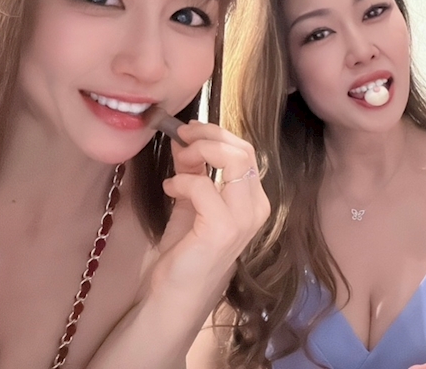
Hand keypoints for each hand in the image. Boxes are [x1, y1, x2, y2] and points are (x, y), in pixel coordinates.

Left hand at [152, 121, 269, 298]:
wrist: (176, 293)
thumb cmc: (186, 250)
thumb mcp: (190, 201)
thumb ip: (192, 171)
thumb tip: (183, 139)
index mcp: (252, 199)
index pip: (245, 151)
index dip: (215, 135)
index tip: (186, 133)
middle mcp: (255, 207)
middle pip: (243, 150)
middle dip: (208, 136)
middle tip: (181, 138)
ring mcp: (243, 219)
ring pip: (235, 160)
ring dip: (200, 150)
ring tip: (178, 162)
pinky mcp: (223, 229)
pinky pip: (204, 185)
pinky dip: (182, 181)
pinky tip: (170, 189)